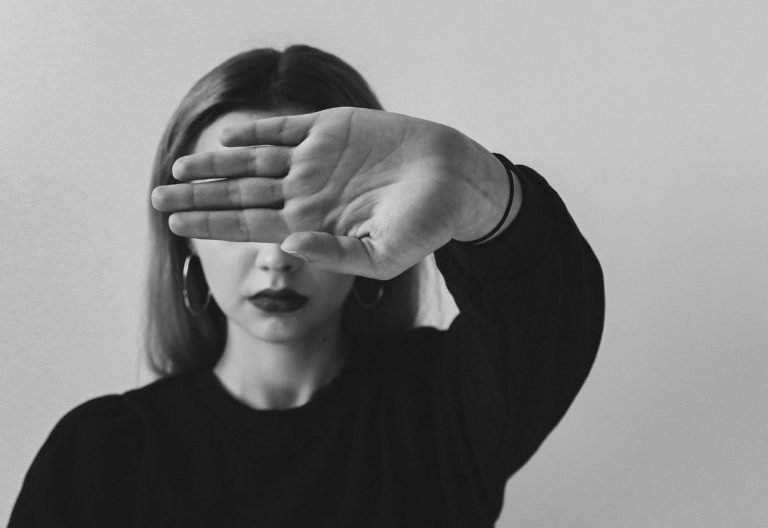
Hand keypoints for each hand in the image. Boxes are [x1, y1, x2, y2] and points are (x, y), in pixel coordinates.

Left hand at [151, 107, 507, 278]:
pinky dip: (254, 130)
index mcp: (314, 223)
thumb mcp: (383, 255)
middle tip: (155, 200)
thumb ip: (335, 254)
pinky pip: (284, 128)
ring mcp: (317, 159)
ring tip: (177, 170)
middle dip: (198, 199)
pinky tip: (225, 137)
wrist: (456, 181)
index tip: (173, 226)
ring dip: (215, 166)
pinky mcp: (332, 128)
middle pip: (240, 195)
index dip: (211, 225)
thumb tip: (287, 245)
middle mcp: (307, 191)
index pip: (250, 225)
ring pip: (253, 160)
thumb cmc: (426, 224)